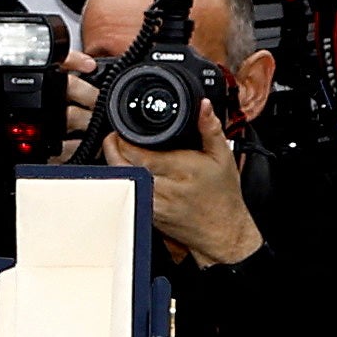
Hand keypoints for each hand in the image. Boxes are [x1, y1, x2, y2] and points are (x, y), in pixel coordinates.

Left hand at [102, 90, 264, 267]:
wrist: (221, 231)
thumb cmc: (222, 196)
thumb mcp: (222, 156)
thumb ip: (210, 128)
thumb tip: (204, 105)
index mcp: (178, 169)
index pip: (136, 152)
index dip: (123, 138)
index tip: (123, 129)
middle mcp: (161, 188)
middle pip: (121, 164)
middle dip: (114, 147)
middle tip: (117, 137)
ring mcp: (150, 203)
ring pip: (120, 178)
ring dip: (116, 163)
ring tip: (123, 151)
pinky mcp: (145, 214)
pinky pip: (127, 191)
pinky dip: (124, 178)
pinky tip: (131, 170)